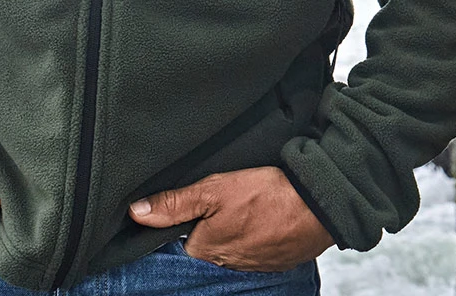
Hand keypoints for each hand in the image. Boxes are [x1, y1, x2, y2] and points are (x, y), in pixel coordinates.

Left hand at [128, 165, 332, 270]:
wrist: (318, 205)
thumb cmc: (266, 196)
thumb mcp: (213, 190)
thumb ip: (175, 203)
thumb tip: (137, 212)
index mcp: (207, 250)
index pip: (180, 238)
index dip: (182, 218)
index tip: (189, 203)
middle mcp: (228, 264)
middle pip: (205, 243)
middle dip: (208, 224)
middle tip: (220, 200)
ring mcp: (253, 265)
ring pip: (230, 246)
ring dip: (232, 229)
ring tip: (241, 206)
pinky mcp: (275, 260)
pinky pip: (254, 248)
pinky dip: (254, 234)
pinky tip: (259, 217)